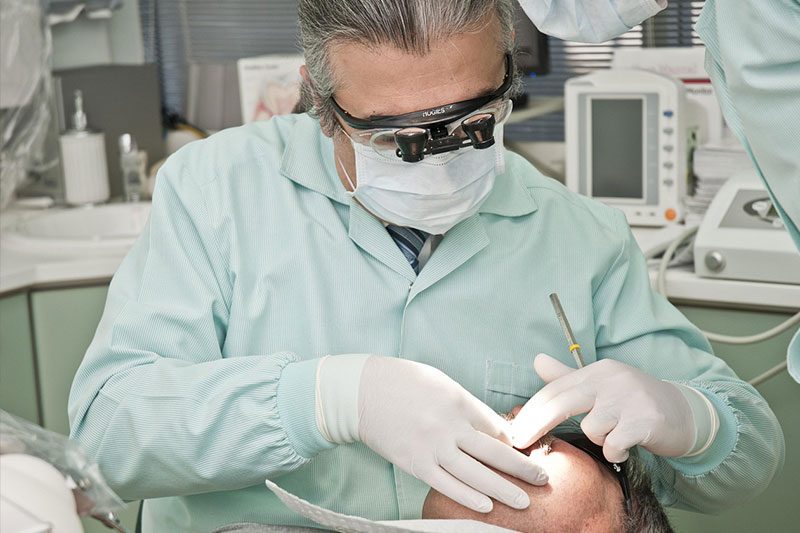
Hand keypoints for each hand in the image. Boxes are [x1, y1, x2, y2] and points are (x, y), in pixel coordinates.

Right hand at [358, 357, 547, 512]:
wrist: (360, 392)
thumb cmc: (402, 381)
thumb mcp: (441, 382)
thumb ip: (467, 404)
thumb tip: (493, 428)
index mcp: (458, 400)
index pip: (495, 427)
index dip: (514, 442)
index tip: (528, 452)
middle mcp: (449, 425)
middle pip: (494, 452)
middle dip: (521, 467)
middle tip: (543, 479)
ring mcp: (431, 446)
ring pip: (475, 473)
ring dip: (502, 489)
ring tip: (524, 501)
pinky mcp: (414, 463)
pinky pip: (446, 484)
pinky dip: (467, 496)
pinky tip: (486, 506)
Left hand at [511, 354, 695, 462]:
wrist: (684, 414)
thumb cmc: (634, 402)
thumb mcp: (601, 386)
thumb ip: (567, 377)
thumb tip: (537, 360)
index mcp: (598, 371)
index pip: (555, 389)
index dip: (530, 411)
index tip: (513, 431)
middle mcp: (612, 379)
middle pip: (562, 403)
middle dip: (536, 425)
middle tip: (520, 444)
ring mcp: (630, 398)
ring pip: (592, 429)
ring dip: (599, 440)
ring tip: (615, 436)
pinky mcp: (646, 420)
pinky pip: (613, 444)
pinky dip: (616, 451)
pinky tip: (626, 447)